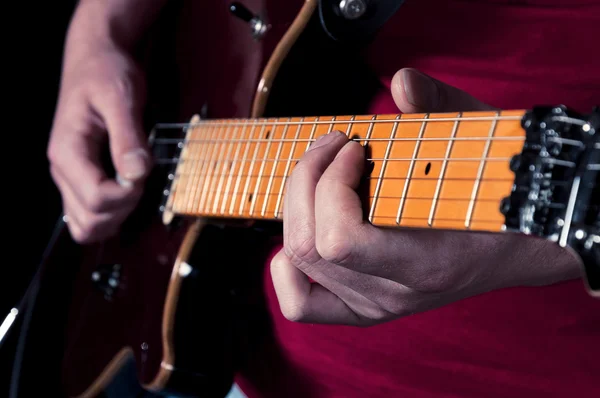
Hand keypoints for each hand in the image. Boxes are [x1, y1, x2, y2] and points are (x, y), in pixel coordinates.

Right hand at [47, 46, 150, 242]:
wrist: (95, 58)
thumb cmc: (106, 72)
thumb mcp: (122, 97)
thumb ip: (128, 135)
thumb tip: (137, 172)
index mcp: (67, 151)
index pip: (96, 198)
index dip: (128, 195)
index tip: (144, 171)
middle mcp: (61, 170)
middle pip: (90, 220)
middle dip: (124, 208)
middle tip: (141, 179)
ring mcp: (68, 177)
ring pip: (86, 225)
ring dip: (117, 217)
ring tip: (134, 186)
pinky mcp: (80, 178)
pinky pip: (88, 214)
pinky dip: (111, 214)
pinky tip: (128, 191)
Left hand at [271, 68, 580, 325]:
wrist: (520, 246)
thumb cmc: (497, 191)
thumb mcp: (479, 142)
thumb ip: (442, 107)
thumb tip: (402, 81)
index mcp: (426, 264)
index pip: (341, 240)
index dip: (332, 183)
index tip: (355, 145)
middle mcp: (393, 295)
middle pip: (309, 245)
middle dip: (307, 179)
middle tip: (334, 143)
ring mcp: (374, 306)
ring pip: (297, 261)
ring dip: (296, 203)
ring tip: (320, 170)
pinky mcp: (361, 307)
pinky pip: (300, 302)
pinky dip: (286, 265)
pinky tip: (307, 228)